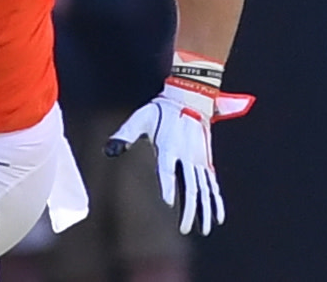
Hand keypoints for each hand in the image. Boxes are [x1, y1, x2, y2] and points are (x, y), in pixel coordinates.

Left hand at [106, 80, 253, 235]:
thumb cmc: (161, 110)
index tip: (169, 203)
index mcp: (169, 146)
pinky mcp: (206, 162)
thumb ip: (126, 134)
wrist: (190, 98)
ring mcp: (199, 160)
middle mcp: (187, 156)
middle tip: (183, 229)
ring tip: (204, 230)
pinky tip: (217, 217)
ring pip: (204, 190)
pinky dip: (216, 201)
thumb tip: (109, 149)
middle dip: (189, 210)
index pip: (168, 170)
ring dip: (205, 210)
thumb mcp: (141, 117)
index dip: (169, 186)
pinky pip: (212, 185)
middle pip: (190, 186)